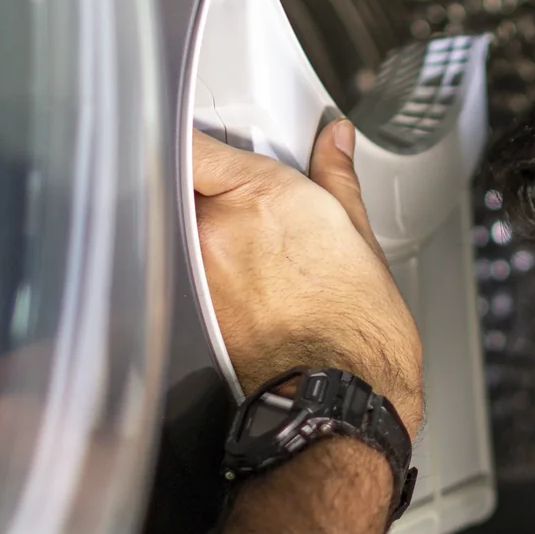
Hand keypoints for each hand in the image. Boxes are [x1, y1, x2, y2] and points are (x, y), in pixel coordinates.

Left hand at [193, 123, 422, 433]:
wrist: (344, 393)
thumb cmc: (358, 326)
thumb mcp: (358, 234)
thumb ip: (335, 175)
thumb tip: (335, 141)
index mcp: (262, 194)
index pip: (193, 143)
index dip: (194, 142)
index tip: (205, 146)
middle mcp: (219, 227)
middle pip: (180, 185)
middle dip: (200, 188)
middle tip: (233, 201)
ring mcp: (197, 271)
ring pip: (175, 228)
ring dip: (197, 231)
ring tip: (246, 253)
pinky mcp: (190, 309)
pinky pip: (180, 271)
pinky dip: (200, 270)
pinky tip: (243, 288)